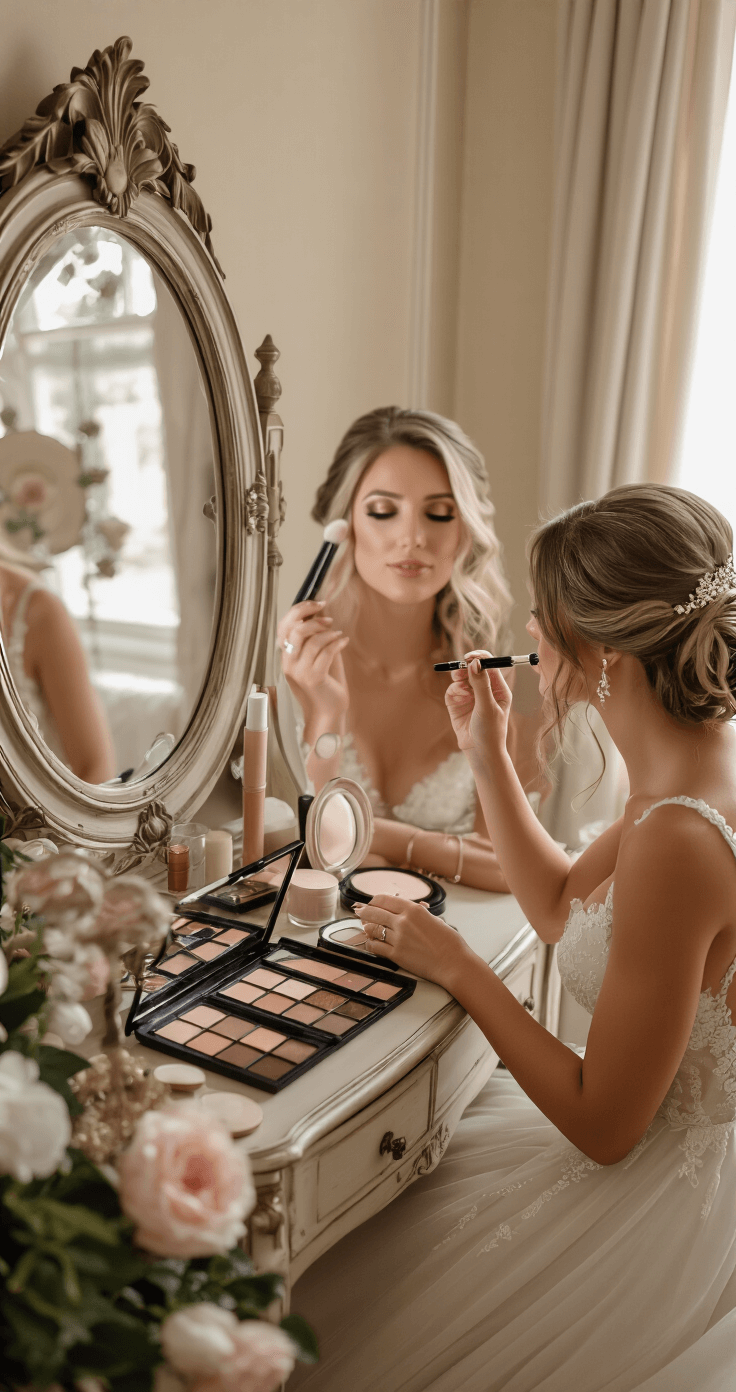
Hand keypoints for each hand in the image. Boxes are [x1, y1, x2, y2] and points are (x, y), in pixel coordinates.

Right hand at [277, 600, 349, 725]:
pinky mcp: (313, 678)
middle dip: (314, 619)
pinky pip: (326, 652)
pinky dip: (337, 643)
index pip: (284, 625)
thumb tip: (321, 612)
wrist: (327, 712)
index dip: (299, 610)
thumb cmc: (325, 683)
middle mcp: (288, 663)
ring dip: (329, 633)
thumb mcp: (316, 656)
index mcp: (286, 655)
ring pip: (312, 640)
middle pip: (295, 630)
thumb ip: (314, 637)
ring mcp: (299, 672)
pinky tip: (344, 641)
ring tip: (339, 635)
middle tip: (330, 620)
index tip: (318, 603)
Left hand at [355, 894, 472, 989]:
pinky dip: (370, 944)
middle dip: (365, 912)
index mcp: (413, 909)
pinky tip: (371, 943)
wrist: (454, 963)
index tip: (371, 903)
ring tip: (365, 927)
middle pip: (374, 912)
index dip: (374, 901)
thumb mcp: (434, 919)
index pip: (384, 899)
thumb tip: (409, 910)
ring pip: (372, 929)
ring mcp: (398, 938)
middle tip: (360, 912)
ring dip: (367, 928)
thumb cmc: (449, 943)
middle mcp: (403, 921)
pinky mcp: (396, 955)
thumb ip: (418, 914)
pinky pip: (375, 947)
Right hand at [445, 650, 511, 766]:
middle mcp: (485, 690)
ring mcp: (471, 697)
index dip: (479, 658)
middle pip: (474, 669)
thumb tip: (475, 663)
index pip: (489, 665)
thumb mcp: (487, 707)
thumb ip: (481, 684)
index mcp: (499, 689)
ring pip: (462, 677)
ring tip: (459, 681)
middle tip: (460, 670)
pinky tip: (458, 697)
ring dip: (459, 677)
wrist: (480, 753)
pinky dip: (454, 689)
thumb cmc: (490, 732)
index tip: (469, 658)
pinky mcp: (458, 704)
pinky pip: (453, 689)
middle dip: (466, 667)